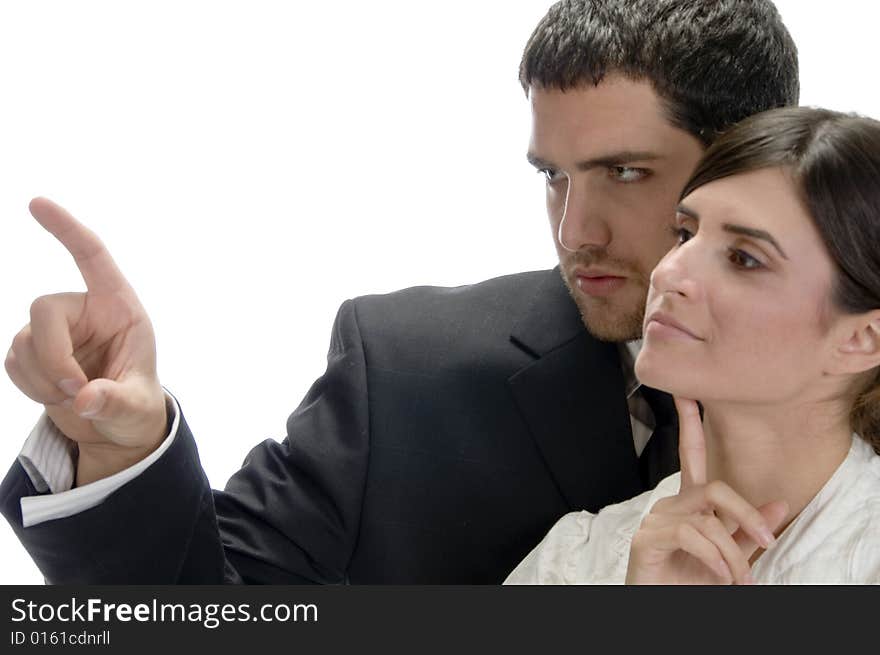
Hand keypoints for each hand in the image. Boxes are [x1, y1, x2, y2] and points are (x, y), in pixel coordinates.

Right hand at [5, 198, 166, 484]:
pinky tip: (57, 396)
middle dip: (51, 354)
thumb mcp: (137, 408)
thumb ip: (116, 401)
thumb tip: (86, 399)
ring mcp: (54, 330)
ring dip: (42, 378)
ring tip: (75, 396)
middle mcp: (84, 311)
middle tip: (74, 388)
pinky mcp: (32, 352)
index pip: (92, 257)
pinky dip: (31, 386)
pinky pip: (13, 362)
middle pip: (42, 308)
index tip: (36, 203)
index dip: (67, 229)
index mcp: (119, 307)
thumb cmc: (137, 407)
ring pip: (23, 341)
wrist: (117, 428)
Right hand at [625, 397, 788, 584]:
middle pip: (716, 489)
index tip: (686, 393)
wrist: (659, 608)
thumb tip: (780, 505)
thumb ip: (749, 530)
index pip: (691, 455)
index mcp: (688, 504)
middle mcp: (670, 504)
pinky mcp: (647, 537)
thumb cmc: (689, 583)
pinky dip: (714, 558)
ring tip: (738, 580)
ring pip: (709, 519)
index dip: (690, 423)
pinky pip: (691, 534)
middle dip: (746, 514)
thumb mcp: (731, 558)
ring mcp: (655, 519)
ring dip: (732, 554)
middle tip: (767, 543)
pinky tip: (718, 576)